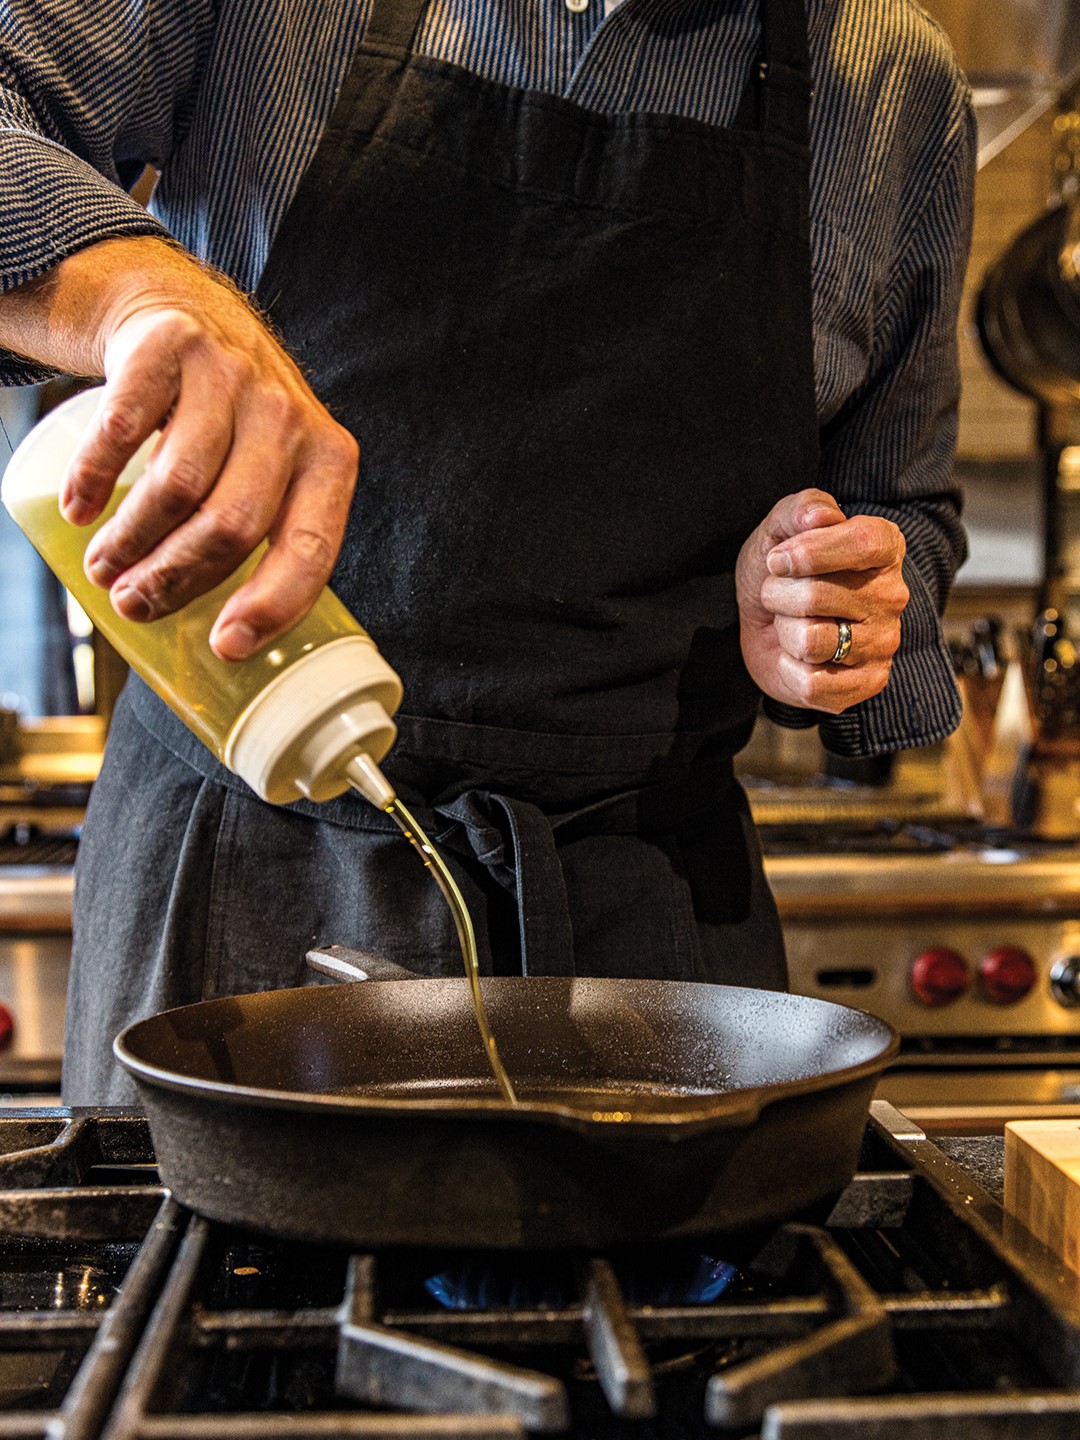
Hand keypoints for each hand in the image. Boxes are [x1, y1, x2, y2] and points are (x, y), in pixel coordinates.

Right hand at [1, 237, 357, 659]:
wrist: (189, 312)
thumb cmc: (236, 425)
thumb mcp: (280, 470)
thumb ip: (272, 535)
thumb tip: (231, 643)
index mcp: (329, 461)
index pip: (310, 547)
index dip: (271, 604)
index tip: (226, 646)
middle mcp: (287, 417)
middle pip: (234, 524)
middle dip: (176, 579)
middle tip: (134, 605)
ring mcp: (229, 377)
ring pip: (179, 485)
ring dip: (131, 542)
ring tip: (103, 569)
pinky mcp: (170, 346)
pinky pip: (126, 427)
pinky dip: (94, 478)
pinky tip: (78, 510)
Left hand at [735, 489, 908, 713]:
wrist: (764, 622)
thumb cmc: (780, 572)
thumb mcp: (778, 529)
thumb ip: (800, 509)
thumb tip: (822, 516)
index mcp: (884, 549)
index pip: (863, 542)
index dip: (810, 552)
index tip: (778, 559)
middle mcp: (892, 596)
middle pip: (817, 596)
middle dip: (778, 594)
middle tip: (779, 594)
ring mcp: (884, 643)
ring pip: (811, 641)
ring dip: (784, 632)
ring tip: (790, 624)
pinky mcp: (868, 683)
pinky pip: (813, 683)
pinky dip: (789, 671)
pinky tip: (797, 658)